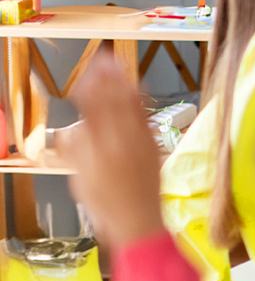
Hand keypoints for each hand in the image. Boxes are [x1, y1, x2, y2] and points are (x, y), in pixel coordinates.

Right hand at [62, 52, 163, 249]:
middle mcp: (124, 142)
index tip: (85, 73)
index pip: (94, 111)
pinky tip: (139, 86)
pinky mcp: (154, 145)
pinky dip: (141, 97)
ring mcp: (142, 142)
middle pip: (114, 102)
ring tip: (118, 64)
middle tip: (102, 58)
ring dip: (124, 82)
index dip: (90, 89)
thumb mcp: (81, 180)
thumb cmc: (108, 207)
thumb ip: (78, 151)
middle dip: (107, 78)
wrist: (140, 221)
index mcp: (102, 149)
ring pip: (132, 105)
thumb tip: (75, 129)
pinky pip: (147, 115)